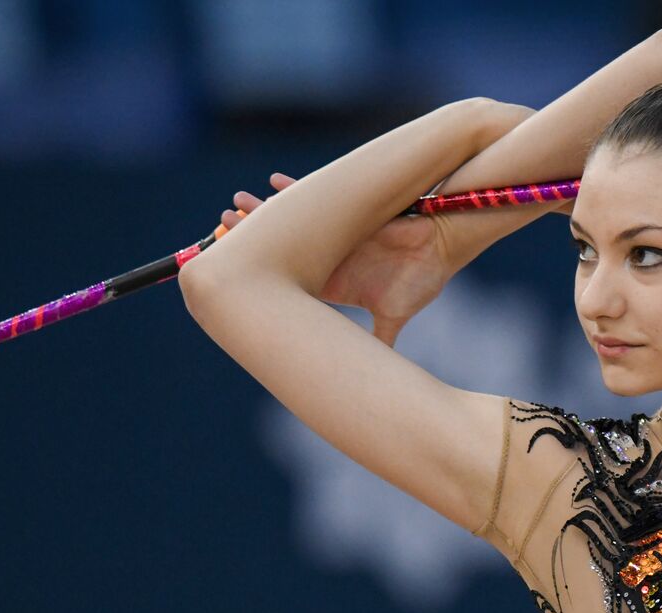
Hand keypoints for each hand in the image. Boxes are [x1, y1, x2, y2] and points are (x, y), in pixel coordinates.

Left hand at [220, 173, 454, 347]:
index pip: (288, 283)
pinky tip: (273, 181)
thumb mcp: (396, 315)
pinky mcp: (348, 210)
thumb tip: (376, 382)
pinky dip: (294, 189)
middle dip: (250, 242)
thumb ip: (380, 342)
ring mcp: (336, 233)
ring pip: (290, 223)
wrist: (444, 244)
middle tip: (218, 235)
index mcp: (334, 284)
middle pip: (281, 251)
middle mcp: (329, 258)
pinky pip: (316, 196)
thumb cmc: (423, 277)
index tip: (234, 278)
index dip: (261, 280)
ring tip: (234, 206)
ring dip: (262, 215)